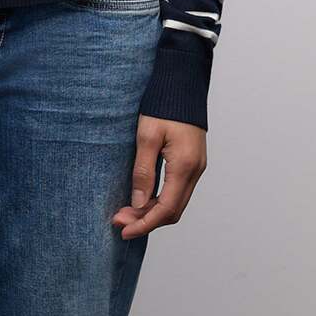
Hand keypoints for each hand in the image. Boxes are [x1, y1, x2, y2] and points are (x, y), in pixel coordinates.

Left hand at [111, 115, 206, 238]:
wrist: (183, 85)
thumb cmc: (163, 106)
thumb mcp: (147, 137)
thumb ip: (143, 171)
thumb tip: (138, 203)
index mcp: (185, 167)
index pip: (165, 209)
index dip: (144, 224)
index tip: (123, 230)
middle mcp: (195, 171)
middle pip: (172, 211)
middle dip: (145, 220)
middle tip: (119, 220)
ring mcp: (197, 167)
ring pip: (176, 203)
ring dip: (152, 212)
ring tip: (126, 211)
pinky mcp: (193, 163)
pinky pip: (178, 191)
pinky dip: (160, 200)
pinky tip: (142, 198)